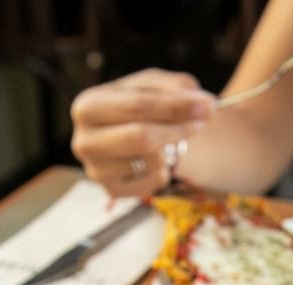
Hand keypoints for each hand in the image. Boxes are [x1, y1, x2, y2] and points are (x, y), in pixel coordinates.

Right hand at [71, 68, 213, 196]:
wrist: (130, 131)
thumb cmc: (141, 104)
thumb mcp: (154, 85)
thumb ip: (177, 88)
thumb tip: (204, 105)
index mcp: (88, 106)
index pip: (136, 107)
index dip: (175, 107)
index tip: (208, 106)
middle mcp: (84, 141)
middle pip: (141, 138)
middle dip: (179, 128)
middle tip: (205, 121)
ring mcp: (96, 170)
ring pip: (151, 160)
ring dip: (174, 148)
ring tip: (173, 137)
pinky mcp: (112, 190)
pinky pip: (154, 182)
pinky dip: (166, 168)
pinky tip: (157, 159)